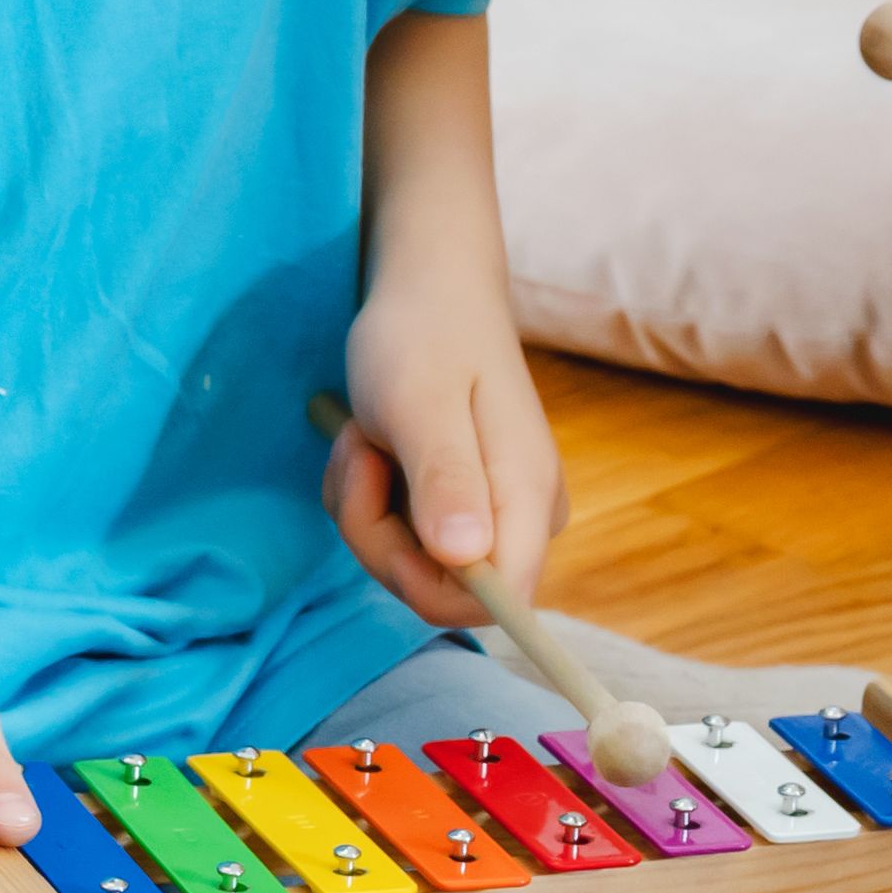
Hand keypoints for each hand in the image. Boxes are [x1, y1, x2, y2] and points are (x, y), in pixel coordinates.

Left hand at [328, 289, 565, 623]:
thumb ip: (445, 478)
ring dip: (364, 509)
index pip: (496, 602)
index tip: (383, 519)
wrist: (430, 290)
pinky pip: (401, 540)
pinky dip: (367, 500)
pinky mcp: (463, 508)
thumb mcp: (420, 402)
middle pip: (442, 590)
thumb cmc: (426, 335)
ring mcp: (493, 515)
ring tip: (368, 436)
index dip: (426, 585)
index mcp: (527, 496)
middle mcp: (523, 518)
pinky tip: (372, 444)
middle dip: (377, 534)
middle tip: (365, 453)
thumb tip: (465, 558)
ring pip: (411, 566)